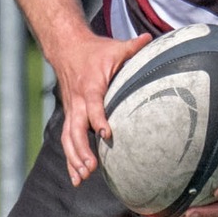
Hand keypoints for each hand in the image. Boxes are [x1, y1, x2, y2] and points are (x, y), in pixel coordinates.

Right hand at [49, 31, 151, 184]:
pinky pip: (66, 140)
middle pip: (76, 128)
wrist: (67, 49)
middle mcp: (78, 101)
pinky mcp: (70, 117)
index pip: (93, 105)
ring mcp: (72, 110)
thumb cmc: (96, 51)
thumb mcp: (115, 47)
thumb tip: (151, 39)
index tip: (108, 134)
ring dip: (74, 159)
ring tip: (83, 177)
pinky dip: (70, 159)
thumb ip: (133, 47)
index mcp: (91, 85)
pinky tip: (76, 178)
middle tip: (92, 167)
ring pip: (68, 138)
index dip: (99, 119)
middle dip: (82, 149)